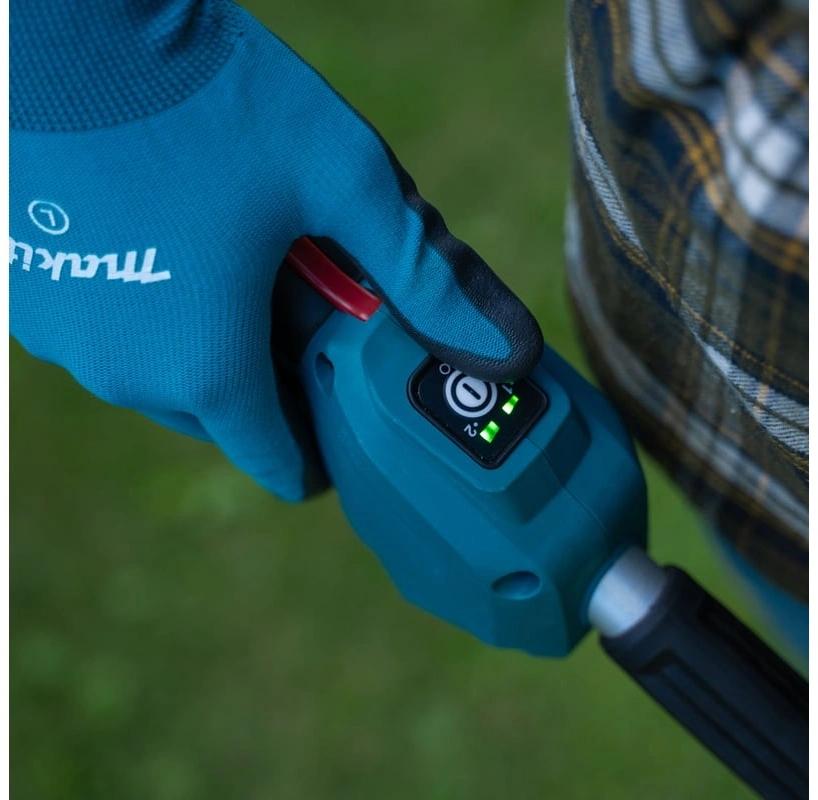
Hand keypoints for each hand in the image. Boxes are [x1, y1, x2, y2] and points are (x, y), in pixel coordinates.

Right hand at [10, 0, 541, 499]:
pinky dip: (147, 313)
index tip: (342, 417)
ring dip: (205, 344)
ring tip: (234, 273)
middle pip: (226, 420)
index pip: (279, 464)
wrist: (64, 25)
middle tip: (299, 318)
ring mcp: (68, 340)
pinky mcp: (28, 298)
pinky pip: (111, 335)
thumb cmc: (207, 100)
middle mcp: (130, 376)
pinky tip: (167, 248)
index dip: (320, 451)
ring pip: (165, 379)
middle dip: (269, 385)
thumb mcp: (343, 182)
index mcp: (209, 369)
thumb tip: (511, 353)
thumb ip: (427, 278)